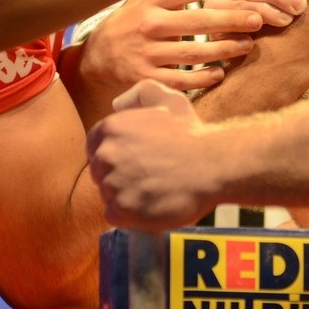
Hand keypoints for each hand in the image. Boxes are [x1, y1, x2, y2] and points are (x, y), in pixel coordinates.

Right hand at [74, 0, 265, 93]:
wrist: (94, 60)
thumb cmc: (127, 24)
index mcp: (150, 1)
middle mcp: (148, 25)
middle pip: (197, 21)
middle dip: (231, 19)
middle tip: (257, 19)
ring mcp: (147, 53)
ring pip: (193, 53)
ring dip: (224, 49)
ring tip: (247, 45)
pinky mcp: (146, 78)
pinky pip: (181, 80)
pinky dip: (203, 78)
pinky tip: (220, 73)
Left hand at [87, 81, 222, 230]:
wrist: (213, 165)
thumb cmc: (192, 133)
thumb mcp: (168, 99)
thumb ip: (140, 93)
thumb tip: (117, 104)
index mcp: (110, 128)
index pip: (95, 146)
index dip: (115, 153)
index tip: (135, 159)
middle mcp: (106, 155)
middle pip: (100, 171)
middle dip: (118, 174)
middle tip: (147, 175)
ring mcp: (113, 184)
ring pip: (107, 193)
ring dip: (125, 194)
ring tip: (152, 190)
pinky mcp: (122, 210)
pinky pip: (114, 215)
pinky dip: (129, 214)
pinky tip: (148, 205)